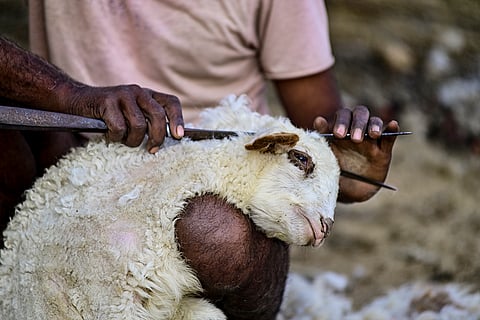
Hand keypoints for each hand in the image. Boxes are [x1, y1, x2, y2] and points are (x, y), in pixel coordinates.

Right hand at [63, 84, 183, 152]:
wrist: (77, 101)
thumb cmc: (108, 115)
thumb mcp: (132, 115)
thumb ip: (148, 123)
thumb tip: (167, 142)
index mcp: (148, 95)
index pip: (171, 103)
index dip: (178, 119)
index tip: (179, 136)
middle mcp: (138, 91)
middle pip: (158, 116)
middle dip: (157, 137)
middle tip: (152, 149)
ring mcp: (123, 94)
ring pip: (138, 125)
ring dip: (132, 140)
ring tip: (123, 140)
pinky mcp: (107, 100)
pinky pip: (119, 127)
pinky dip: (115, 137)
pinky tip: (109, 134)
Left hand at [314, 105, 398, 202]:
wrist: (347, 191)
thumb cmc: (333, 170)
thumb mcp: (326, 155)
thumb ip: (323, 137)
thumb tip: (318, 120)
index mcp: (341, 128)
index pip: (344, 115)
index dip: (342, 121)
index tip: (338, 135)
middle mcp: (356, 129)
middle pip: (360, 114)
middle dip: (358, 124)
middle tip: (355, 139)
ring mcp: (371, 139)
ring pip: (375, 122)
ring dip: (374, 126)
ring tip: (372, 135)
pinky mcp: (383, 151)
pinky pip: (389, 137)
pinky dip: (392, 130)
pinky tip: (394, 124)